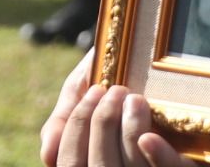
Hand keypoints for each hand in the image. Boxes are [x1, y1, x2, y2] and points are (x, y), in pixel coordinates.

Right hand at [43, 52, 195, 166]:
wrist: (155, 53)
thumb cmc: (110, 74)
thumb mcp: (79, 93)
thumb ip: (62, 121)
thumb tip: (49, 154)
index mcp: (92, 158)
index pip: (72, 163)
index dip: (75, 132)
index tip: (93, 93)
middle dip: (103, 126)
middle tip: (117, 91)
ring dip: (130, 132)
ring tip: (135, 99)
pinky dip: (160, 158)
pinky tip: (150, 139)